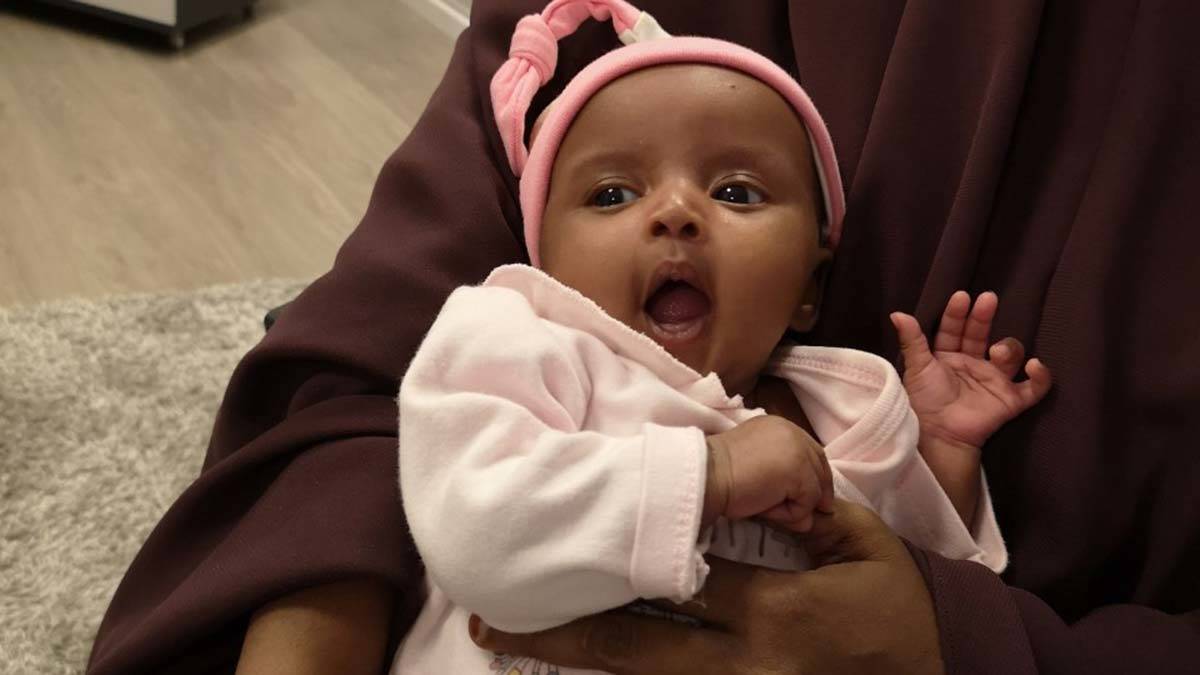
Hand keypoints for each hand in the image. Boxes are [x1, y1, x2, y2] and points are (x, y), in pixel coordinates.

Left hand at [468, 500, 943, 674]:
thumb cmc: (897, 617)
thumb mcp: (870, 551)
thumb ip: (811, 511)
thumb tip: (754, 476)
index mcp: (777, 612)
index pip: (684, 575)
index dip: (621, 553)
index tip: (563, 536)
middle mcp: (744, 665)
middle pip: (633, 648)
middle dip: (559, 633)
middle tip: (487, 620)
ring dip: (574, 665)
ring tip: (504, 645)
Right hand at [704, 415, 833, 531]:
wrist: (706, 476)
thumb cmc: (718, 473)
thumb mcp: (755, 471)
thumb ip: (781, 485)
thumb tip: (808, 520)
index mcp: (778, 426)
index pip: (809, 451)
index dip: (814, 476)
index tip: (812, 499)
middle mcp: (791, 431)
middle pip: (818, 466)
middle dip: (816, 494)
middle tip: (804, 517)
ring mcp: (798, 450)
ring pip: (813, 489)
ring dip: (793, 507)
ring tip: (765, 508)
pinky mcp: (799, 471)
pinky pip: (806, 503)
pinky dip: (788, 514)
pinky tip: (764, 508)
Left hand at [891, 291, 1051, 448]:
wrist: (939, 435)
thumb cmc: (924, 401)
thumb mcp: (917, 368)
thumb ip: (912, 340)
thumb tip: (897, 313)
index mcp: (947, 357)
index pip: (953, 329)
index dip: (957, 313)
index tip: (961, 297)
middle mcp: (972, 364)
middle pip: (981, 334)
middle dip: (984, 317)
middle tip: (988, 299)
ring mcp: (993, 380)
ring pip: (1010, 353)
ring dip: (1008, 347)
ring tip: (997, 351)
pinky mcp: (1011, 400)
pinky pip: (1034, 387)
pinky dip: (1040, 376)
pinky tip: (1035, 366)